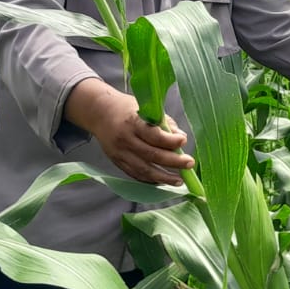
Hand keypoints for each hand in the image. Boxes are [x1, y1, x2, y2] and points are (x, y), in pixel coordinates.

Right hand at [65, 79, 193, 185]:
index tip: (183, 141)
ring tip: (180, 180)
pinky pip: (136, 175)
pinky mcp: (117, 162)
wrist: (99, 114)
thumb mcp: (145, 108)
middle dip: (173, 161)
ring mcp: (120, 153)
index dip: (170, 141)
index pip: (153, 135)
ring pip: (144, 170)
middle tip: (189, 163)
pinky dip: (151, 180)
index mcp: (132, 122)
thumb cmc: (126, 109)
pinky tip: (163, 181)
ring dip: (164, 177)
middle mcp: (125, 139)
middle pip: (152, 155)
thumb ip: (164, 122)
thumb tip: (181, 138)